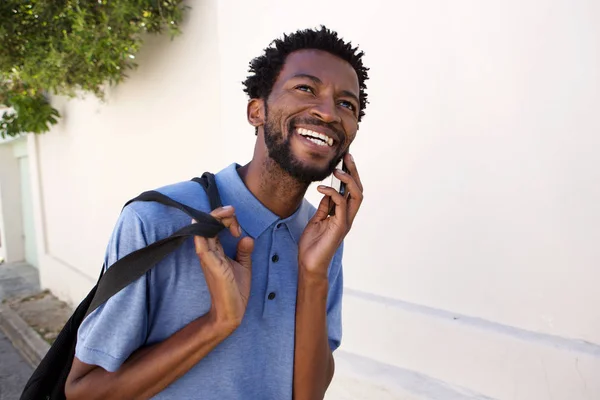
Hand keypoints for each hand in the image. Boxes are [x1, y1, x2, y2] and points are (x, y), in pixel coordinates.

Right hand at [193, 206, 253, 331]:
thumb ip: (244, 251)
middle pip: (207, 224)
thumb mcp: (243, 266)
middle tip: (233, 213)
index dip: (226, 219)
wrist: (233, 312)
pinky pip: (203, 246)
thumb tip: (247, 237)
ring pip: (204, 230)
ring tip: (229, 213)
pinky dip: (205, 233)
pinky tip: (214, 225)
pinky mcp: (212, 265)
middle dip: (220, 212)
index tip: (239, 229)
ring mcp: (208, 258)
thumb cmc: (236, 290)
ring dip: (215, 218)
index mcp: (215, 251)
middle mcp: (209, 252)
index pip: (214, 226)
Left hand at [298, 153, 363, 277]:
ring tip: (338, 170)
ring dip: (348, 180)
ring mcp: (346, 221)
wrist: (310, 264)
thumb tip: (327, 191)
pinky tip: (321, 188)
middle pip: (358, 189)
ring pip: (357, 195)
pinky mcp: (340, 226)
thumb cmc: (312, 245)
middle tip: (346, 156)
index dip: (350, 174)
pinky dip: (332, 192)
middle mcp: (348, 217)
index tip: (344, 159)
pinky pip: (341, 204)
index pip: (352, 191)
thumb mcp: (317, 220)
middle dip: (354, 172)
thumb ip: (325, 207)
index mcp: (343, 214)